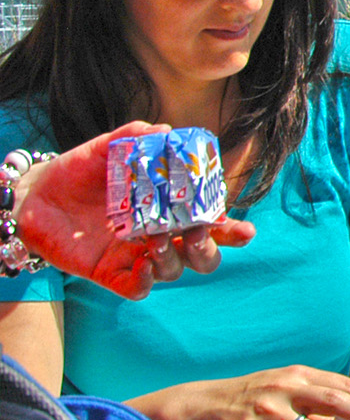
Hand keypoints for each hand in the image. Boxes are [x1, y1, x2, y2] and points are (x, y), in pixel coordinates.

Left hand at [13, 122, 256, 299]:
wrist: (35, 194)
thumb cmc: (78, 170)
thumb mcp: (106, 148)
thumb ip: (133, 136)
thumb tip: (164, 130)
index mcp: (169, 209)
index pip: (212, 223)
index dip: (232, 231)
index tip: (244, 231)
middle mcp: (159, 235)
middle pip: (203, 256)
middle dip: (208, 249)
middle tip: (194, 232)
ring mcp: (135, 256)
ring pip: (174, 271)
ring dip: (174, 260)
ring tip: (155, 241)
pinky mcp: (108, 272)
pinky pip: (137, 289)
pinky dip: (146, 282)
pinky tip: (142, 265)